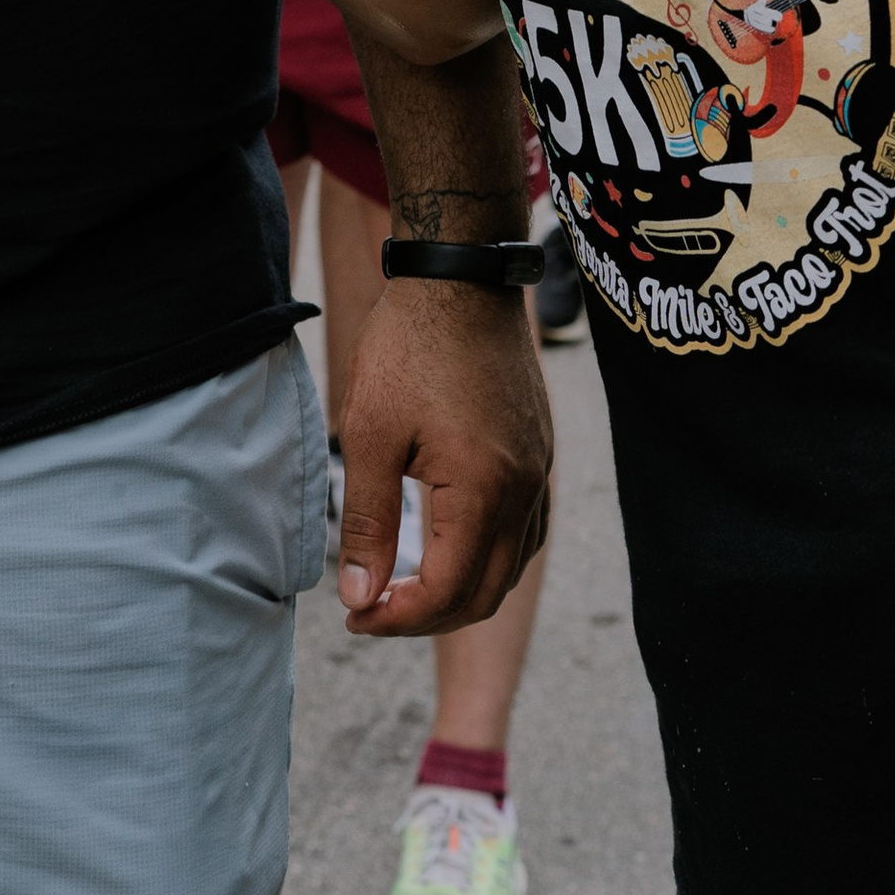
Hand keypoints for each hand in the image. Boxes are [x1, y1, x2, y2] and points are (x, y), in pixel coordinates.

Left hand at [335, 277, 551, 634]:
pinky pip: (528, 531)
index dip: (397, 618)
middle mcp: (525, 488)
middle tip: (371, 611)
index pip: (448, 591)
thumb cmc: (410, 345)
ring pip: (513, 568)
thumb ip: (366, 522)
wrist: (462, 275)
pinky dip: (491, 559)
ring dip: (461, 593)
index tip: (353, 615)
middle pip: (486, 593)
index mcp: (484, 488)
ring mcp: (540, 470)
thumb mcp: (369, 433)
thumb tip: (360, 597)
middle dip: (426, 617)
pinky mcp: (541, 452)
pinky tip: (451, 550)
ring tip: (404, 588)